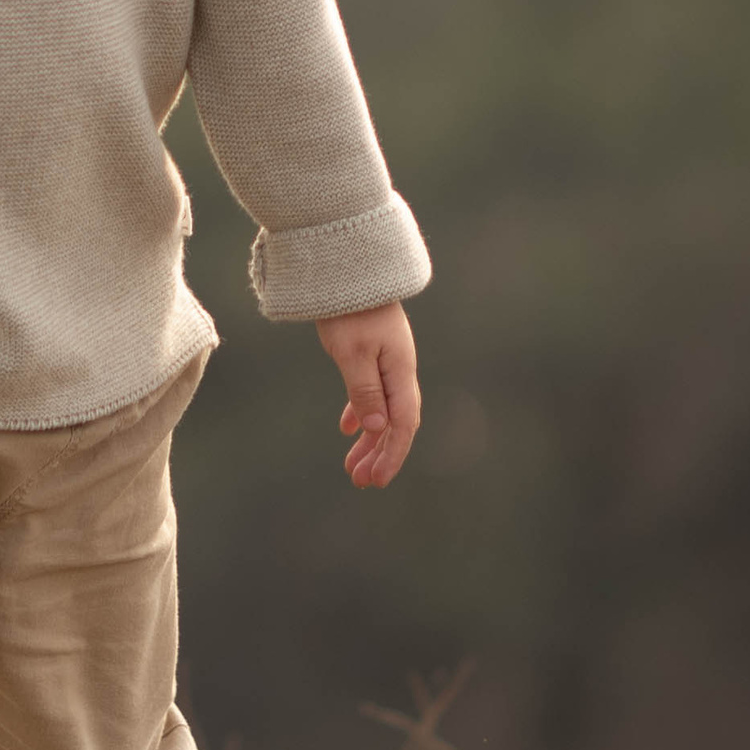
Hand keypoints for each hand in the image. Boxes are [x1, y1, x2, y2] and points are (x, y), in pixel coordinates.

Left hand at [317, 300, 420, 488]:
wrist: (347, 267)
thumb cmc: (348, 309)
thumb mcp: (352, 352)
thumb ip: (364, 391)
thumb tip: (375, 429)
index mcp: (400, 371)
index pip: (403, 424)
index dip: (392, 454)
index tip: (376, 480)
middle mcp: (399, 369)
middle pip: (395, 422)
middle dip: (380, 454)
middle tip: (360, 481)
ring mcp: (387, 361)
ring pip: (382, 410)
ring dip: (369, 439)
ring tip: (351, 466)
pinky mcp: (372, 353)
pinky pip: (371, 393)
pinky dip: (360, 413)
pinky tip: (347, 429)